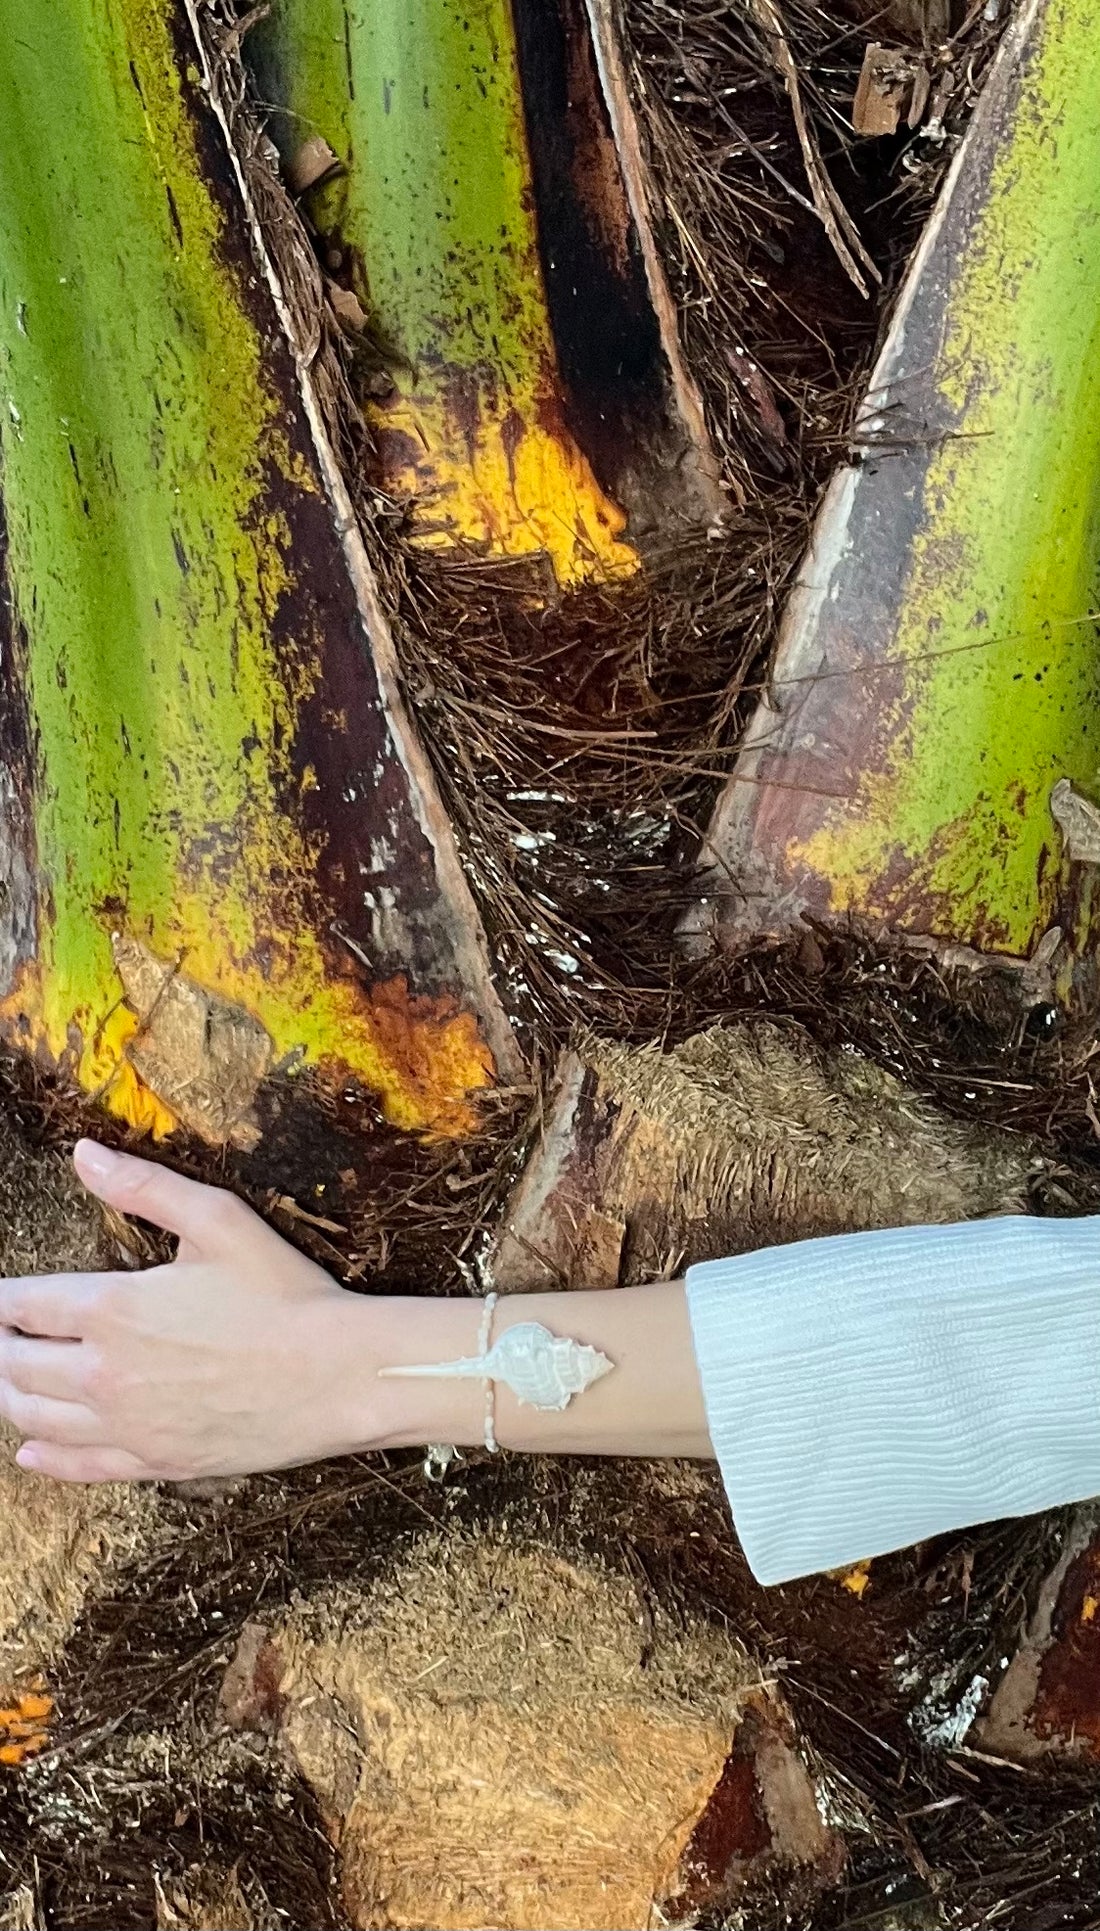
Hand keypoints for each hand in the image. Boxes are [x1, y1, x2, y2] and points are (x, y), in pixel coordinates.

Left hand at [0, 1142, 376, 1483]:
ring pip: (34, 1417)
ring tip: (12, 1376)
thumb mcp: (218, 1220)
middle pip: (14, 1363)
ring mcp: (126, 1426)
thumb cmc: (284, 1296)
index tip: (0, 1297)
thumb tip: (84, 1154)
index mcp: (112, 1308)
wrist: (336, 1376)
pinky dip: (43, 1458)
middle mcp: (104, 1373)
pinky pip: (76, 1467)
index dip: (0, 1299)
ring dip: (12, 1394)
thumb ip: (143, 1186)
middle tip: (3, 1333)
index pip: (21, 1304)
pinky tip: (32, 1450)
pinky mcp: (152, 1463)